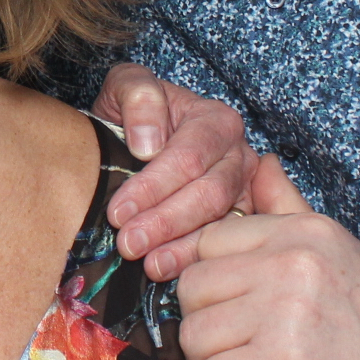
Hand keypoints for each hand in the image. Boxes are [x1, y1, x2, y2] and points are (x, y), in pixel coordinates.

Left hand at [96, 62, 270, 278]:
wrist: (136, 137)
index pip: (188, 158)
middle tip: (128, 243)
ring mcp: (242, 193)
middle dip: (166, 221)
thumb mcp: (126, 86)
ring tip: (149, 266)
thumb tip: (148, 144)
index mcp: (216, 121)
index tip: (118, 211)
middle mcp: (238, 157)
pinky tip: (168, 273)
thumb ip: (137, 95)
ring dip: (183, 248)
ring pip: (220, 224)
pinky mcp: (237, 224)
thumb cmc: (133, 113)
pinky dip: (194, 261)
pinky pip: (223, 246)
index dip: (152, 187)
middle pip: (209, 194)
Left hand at [175, 155, 359, 359]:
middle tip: (234, 349)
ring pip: (195, 334)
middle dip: (204, 325)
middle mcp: (292, 260)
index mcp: (303, 232)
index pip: (209, 241)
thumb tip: (260, 161)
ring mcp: (287, 309)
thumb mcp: (338, 252)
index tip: (232, 310)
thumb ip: (289, 209)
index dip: (210, 282)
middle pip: (192, 287)